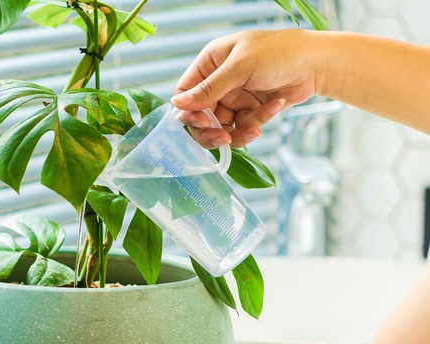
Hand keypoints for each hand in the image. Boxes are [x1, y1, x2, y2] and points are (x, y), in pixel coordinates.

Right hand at [172, 29, 320, 147]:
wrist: (317, 62)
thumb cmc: (279, 52)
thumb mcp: (240, 67)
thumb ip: (209, 89)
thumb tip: (177, 104)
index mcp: (210, 64)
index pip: (185, 93)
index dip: (188, 111)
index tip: (200, 121)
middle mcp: (219, 82)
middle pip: (200, 116)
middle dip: (211, 130)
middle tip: (222, 138)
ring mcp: (234, 98)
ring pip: (221, 127)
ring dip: (236, 133)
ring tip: (253, 131)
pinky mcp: (250, 111)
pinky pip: (242, 128)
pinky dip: (256, 123)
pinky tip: (274, 106)